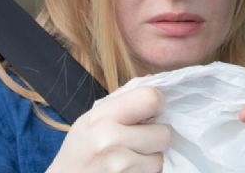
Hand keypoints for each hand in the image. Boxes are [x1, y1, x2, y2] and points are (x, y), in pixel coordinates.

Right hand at [47, 86, 170, 172]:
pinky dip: (144, 171)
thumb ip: (123, 101)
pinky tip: (128, 168)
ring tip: (131, 156)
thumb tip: (153, 80)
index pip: (150, 98)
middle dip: (156, 136)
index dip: (157, 104)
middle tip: (141, 138)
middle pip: (163, 133)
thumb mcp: (93, 118)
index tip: (151, 111)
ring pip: (160, 158)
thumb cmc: (81, 148)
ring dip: (151, 157)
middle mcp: (111, 139)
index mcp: (102, 116)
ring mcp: (119, 165)